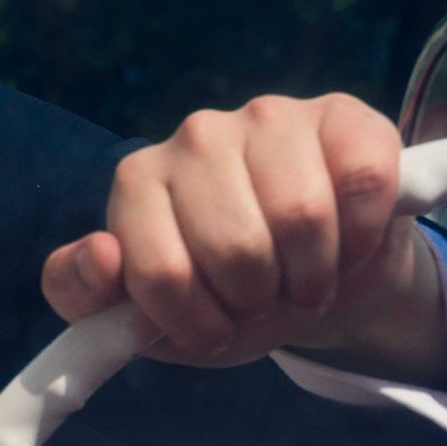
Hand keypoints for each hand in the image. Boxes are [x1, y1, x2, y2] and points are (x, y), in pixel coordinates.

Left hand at [43, 93, 446, 382]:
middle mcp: (196, 137)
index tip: (212, 329)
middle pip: (236, 248)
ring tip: (302, 281)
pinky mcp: (341, 117)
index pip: (160, 272)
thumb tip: (100, 254)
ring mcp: (269, 118)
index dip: (197, 322)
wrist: (311, 278)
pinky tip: (347, 246)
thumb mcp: (143, 316)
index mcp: (137, 181)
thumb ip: (85, 295)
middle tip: (263, 301)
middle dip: (256, 301)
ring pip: (301, 217)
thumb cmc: (219, 295)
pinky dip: (361, 239)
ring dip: (312, 277)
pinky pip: (361, 182)